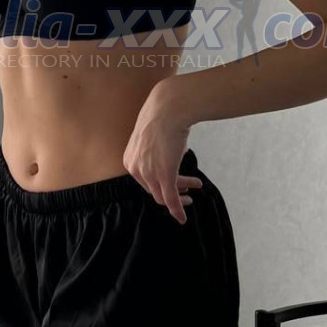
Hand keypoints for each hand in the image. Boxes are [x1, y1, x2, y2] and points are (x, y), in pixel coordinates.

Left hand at [122, 78, 202, 224]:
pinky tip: (183, 217)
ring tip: (195, 188)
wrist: (169, 109)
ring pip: (164, 194)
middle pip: (154, 189)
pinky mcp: (165, 175)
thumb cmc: (162, 117)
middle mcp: (136, 169)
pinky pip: (171, 199)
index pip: (145, 181)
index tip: (175, 183)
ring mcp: (149, 173)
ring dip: (180, 196)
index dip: (160, 184)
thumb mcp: (151, 137)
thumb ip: (152, 150)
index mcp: (130, 161)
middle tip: (187, 191)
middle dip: (173, 189)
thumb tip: (164, 152)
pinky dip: (177, 210)